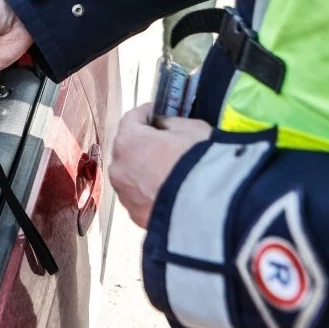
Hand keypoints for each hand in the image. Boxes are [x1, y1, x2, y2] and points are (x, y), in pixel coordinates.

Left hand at [108, 104, 211, 227]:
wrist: (210, 207)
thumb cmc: (199, 161)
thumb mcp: (191, 128)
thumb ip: (170, 124)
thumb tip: (162, 127)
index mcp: (128, 140)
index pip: (132, 118)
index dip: (146, 113)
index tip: (157, 113)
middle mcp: (119, 167)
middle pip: (127, 148)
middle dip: (143, 143)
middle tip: (164, 143)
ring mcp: (124, 194)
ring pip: (130, 175)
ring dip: (143, 170)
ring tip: (167, 172)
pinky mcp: (135, 214)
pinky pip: (140, 198)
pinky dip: (149, 193)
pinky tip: (168, 192)